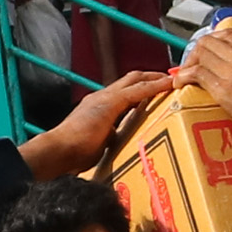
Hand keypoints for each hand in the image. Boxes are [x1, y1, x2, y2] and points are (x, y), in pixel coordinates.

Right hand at [17, 69, 168, 178]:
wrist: (59, 150)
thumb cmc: (72, 153)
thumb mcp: (96, 143)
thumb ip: (108, 137)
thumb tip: (116, 143)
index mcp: (96, 107)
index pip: (122, 92)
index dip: (139, 88)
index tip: (155, 90)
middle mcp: (100, 97)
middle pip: (130, 79)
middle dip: (150, 77)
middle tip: (169, 79)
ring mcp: (105, 97)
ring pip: (135, 80)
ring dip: (155, 79)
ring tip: (173, 80)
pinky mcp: (112, 102)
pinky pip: (139, 90)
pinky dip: (155, 86)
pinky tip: (168, 84)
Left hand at [177, 22, 231, 156]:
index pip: (227, 34)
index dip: (212, 40)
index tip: (206, 50)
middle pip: (208, 43)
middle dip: (195, 52)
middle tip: (192, 65)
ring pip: (200, 56)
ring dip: (188, 64)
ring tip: (185, 75)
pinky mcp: (224, 89)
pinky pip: (196, 74)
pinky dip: (184, 76)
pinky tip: (181, 83)